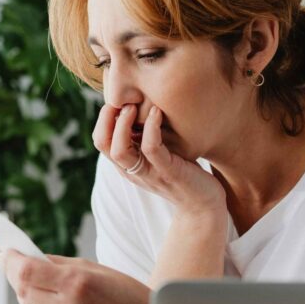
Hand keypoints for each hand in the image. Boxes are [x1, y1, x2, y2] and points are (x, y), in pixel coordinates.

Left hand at [0, 250, 149, 303]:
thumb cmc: (122, 291)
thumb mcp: (92, 268)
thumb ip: (57, 264)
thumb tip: (26, 258)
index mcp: (77, 283)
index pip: (26, 272)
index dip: (11, 261)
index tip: (7, 253)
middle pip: (23, 290)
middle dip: (15, 275)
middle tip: (12, 264)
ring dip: (27, 295)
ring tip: (38, 285)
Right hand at [92, 103, 225, 215]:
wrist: (203, 203)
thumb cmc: (183, 172)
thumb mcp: (159, 154)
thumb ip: (145, 138)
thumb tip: (140, 106)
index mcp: (127, 165)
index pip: (101, 141)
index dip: (103, 119)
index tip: (119, 100)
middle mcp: (133, 171)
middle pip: (103, 145)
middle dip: (107, 119)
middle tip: (123, 101)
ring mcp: (149, 173)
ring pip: (120, 151)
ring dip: (123, 124)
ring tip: (134, 106)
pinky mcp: (168, 173)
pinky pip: (151, 149)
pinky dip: (151, 128)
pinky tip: (157, 112)